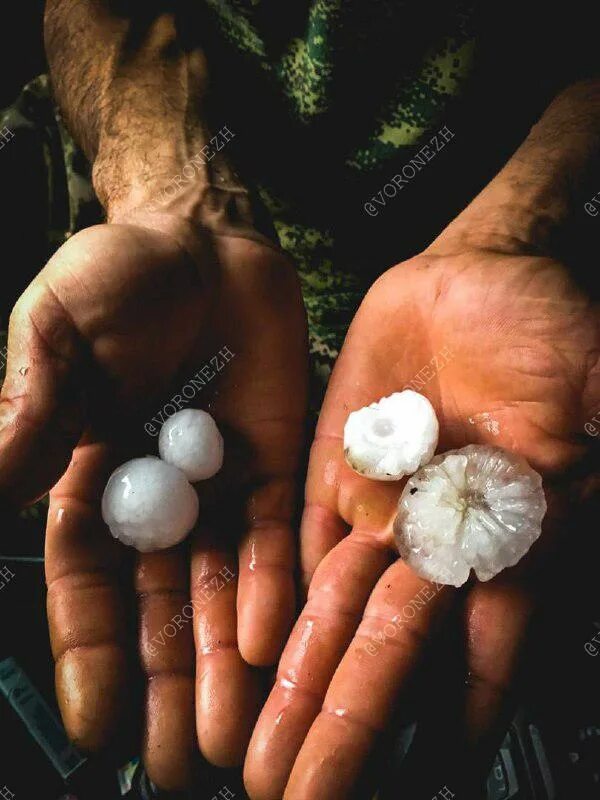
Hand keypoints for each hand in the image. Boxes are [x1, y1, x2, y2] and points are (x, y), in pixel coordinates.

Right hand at [0, 213, 307, 788]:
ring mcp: (220, 484)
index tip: (95, 721)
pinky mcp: (278, 462)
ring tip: (230, 736)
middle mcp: (158, 496)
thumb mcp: (56, 338)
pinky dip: (271, 588)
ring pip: (219, 587)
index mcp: (91, 474)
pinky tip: (272, 644)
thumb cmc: (117, 276)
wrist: (205, 238)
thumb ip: (26, 416)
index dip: (88, 649)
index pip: (87, 580)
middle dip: (165, 681)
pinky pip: (274, 536)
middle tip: (174, 764)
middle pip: (159, 605)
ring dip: (225, 660)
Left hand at [244, 236, 598, 798]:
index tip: (427, 779)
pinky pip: (300, 539)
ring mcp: (382, 505)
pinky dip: (278, 596)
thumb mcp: (593, 392)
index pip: (482, 646)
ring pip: (333, 609)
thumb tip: (576, 516)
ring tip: (259, 756)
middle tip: (294, 797)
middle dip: (344, 723)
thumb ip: (587, 455)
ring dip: (297, 682)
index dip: (462, 709)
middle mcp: (437, 538)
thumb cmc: (551, 331)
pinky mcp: (336, 467)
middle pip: (386, 646)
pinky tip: (252, 657)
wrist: (475, 281)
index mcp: (507, 533)